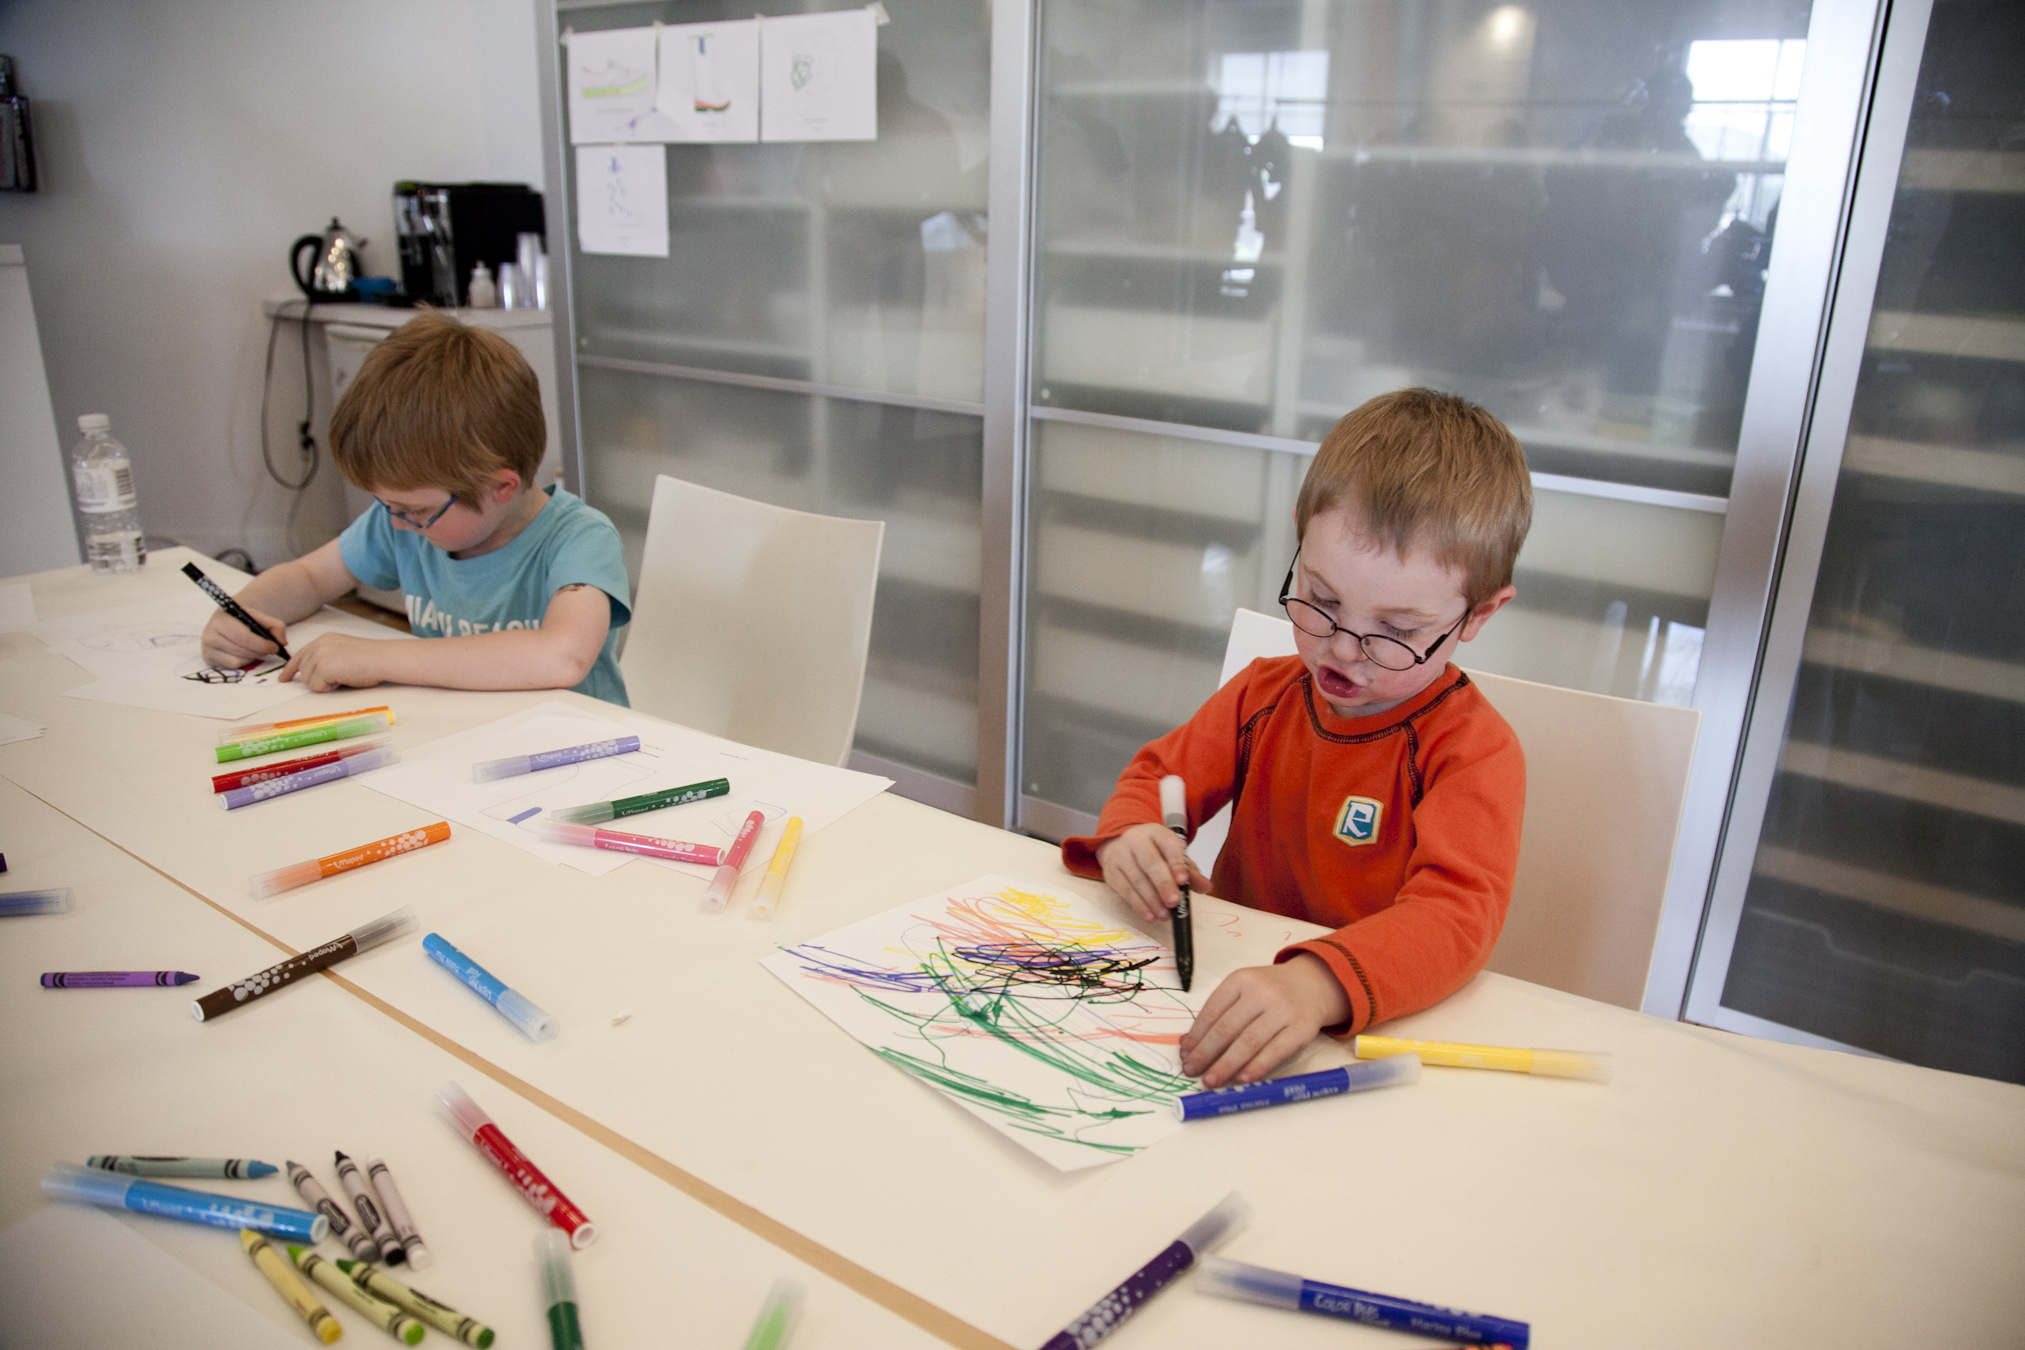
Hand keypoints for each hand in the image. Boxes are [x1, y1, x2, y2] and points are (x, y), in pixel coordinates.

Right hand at [200, 605, 287, 668]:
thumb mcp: (261, 617)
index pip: (242, 637)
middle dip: (259, 652)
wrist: (228, 619)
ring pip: (237, 661)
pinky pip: (231, 667)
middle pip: (240, 650)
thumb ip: (276, 626)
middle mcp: (209, 634)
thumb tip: (281, 643)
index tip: (274, 647)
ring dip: (252, 657)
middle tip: (269, 650)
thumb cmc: (245, 619)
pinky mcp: (208, 658)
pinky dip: (243, 662)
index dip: (261, 644)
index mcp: (221, 620)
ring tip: (256, 650)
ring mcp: (207, 648)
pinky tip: (246, 654)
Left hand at [278, 634, 384, 691]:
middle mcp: (318, 645)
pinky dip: (329, 688)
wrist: (382, 658)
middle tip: (339, 677)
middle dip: (317, 679)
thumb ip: (326, 656)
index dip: (290, 669)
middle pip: (303, 671)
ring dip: (325, 684)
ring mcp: (319, 656)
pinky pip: (316, 687)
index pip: (299, 655)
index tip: (284, 678)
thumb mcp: (343, 650)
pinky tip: (343, 679)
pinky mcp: (323, 668)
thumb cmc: (371, 658)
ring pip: (308, 681)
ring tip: (344, 675)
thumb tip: (314, 672)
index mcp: (323, 640)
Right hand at [1094, 823, 1210, 923]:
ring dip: (1152, 900)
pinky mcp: (1111, 872)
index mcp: (1156, 832)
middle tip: (1174, 902)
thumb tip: (1206, 887)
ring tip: (1165, 915)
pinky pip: (1125, 890)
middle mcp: (1136, 840)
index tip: (1183, 881)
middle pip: (1150, 862)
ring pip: (1137, 879)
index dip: (1176, 863)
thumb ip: (1190, 871)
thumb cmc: (1153, 852)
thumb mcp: (1173, 856)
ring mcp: (1120, 855)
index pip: (1168, 844)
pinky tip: (1150, 916)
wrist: (1120, 845)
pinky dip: (1139, 905)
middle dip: (1163, 884)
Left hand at [1179, 954, 1350, 1087]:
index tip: (1185, 1055)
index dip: (1197, 1036)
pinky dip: (1257, 1067)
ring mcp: (1283, 1010)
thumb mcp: (1243, 990)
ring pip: (1249, 1042)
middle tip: (1192, 1071)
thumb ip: (1218, 1013)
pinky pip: (1276, 1051)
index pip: (1212, 1011)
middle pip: (1227, 1028)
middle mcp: (1262, 992)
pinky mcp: (1301, 1029)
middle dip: (1206, 1053)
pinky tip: (1242, 1079)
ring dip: (1226, 1065)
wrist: (1313, 984)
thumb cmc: (1270, 991)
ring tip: (1211, 1081)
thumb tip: (1188, 1044)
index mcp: (1241, 980)